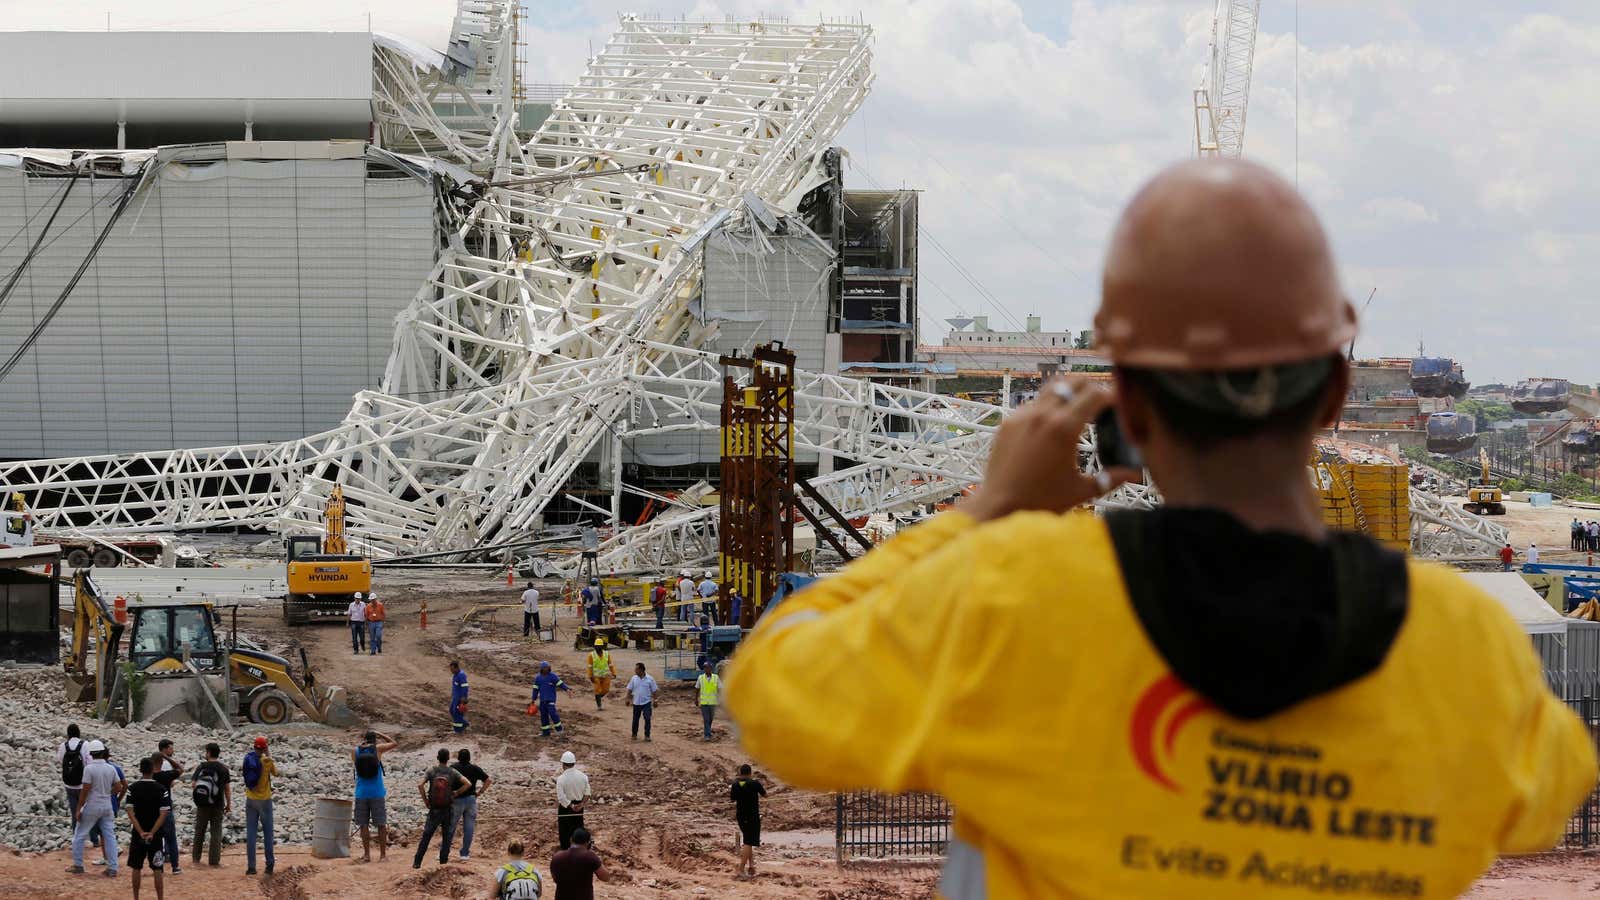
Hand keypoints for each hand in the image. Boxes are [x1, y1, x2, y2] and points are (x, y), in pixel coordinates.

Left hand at [962, 378, 1139, 523]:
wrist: (999, 507)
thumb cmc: (1040, 502)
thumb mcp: (1081, 491)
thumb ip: (1111, 478)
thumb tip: (1135, 474)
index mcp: (1063, 428)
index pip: (1094, 394)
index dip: (1110, 396)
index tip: (1117, 404)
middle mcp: (1042, 415)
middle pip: (1073, 382)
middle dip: (1090, 387)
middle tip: (1100, 402)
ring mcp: (1021, 416)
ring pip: (1051, 389)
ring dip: (1067, 394)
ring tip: (1078, 410)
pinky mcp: (1007, 423)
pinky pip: (1032, 405)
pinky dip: (1046, 407)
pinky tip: (1052, 425)